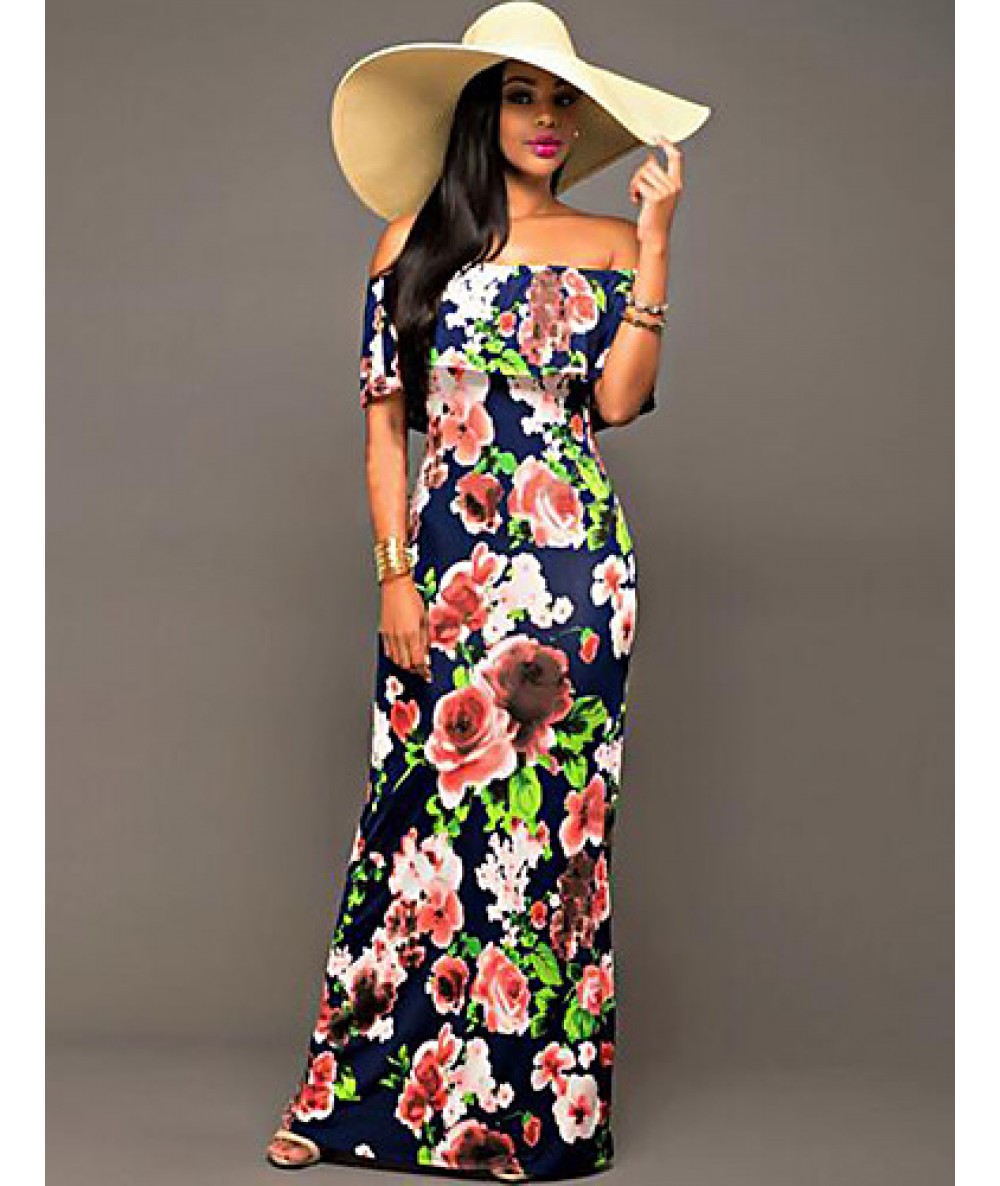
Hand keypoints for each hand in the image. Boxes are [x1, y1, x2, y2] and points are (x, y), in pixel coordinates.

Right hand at [379, 573, 431, 681]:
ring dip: (405, 665)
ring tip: (412, 663)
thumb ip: (426, 637)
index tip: (428, 675)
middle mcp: (399, 637)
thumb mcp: (425, 617)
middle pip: (406, 664)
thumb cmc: (411, 598)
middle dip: (414, 670)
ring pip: (396, 660)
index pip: (418, 661)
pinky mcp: (383, 632)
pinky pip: (388, 651)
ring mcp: (389, 636)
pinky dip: (395, 657)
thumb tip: (427, 652)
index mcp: (412, 633)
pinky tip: (401, 654)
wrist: (394, 586)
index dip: (423, 671)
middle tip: (421, 670)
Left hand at [628, 133, 683, 250]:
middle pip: (651, 165)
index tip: (658, 137)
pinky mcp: (656, 197)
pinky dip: (633, 191)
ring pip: (643, 173)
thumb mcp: (658, 193)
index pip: (675, 158)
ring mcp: (665, 192)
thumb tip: (651, 157)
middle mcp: (673, 186)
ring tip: (637, 195)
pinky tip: (635, 201)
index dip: (667, 145)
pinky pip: (639, 184)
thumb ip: (656, 176)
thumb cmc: (655, 217)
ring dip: (635, 183)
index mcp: (676, 183)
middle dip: (639, 174)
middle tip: (636, 188)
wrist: (654, 236)